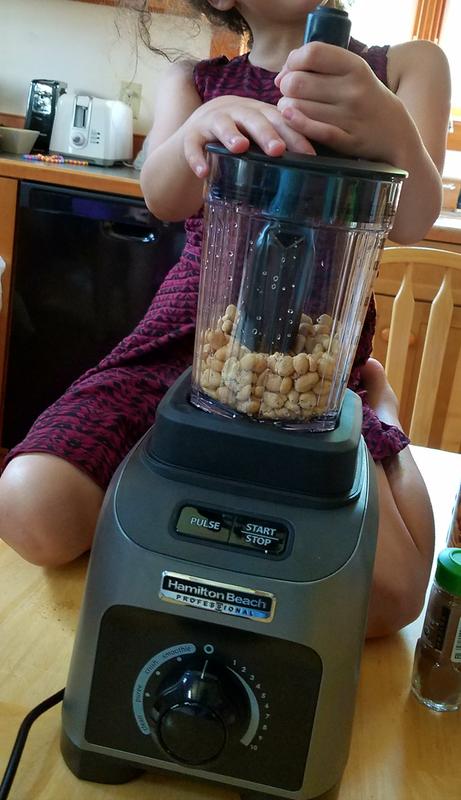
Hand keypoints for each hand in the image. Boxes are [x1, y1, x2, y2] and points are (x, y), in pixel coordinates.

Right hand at [182, 94, 314, 176]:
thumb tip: (313, 167)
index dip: (293, 134)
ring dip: (231, 135)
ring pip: (221, 124)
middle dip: (266, 133)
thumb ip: (277, 144)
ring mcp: (210, 121)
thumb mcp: (256, 136)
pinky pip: (192, 146)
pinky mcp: (190, 136)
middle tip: (277, 149)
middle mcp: (234, 111)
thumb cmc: (235, 140)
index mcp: (256, 112)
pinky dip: (197, 158)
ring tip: (240, 148)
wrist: (194, 135)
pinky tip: (203, 172)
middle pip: (252, 118)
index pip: (278, 119)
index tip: (309, 153)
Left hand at [275, 42, 410, 163]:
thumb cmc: (363, 97)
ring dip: (286, 107)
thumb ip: (321, 63)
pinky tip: (290, 119)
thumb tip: (283, 72)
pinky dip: (296, 123)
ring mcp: (352, 117)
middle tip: (288, 93)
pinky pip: (314, 131)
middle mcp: (354, 90)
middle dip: (285, 87)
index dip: (292, 62)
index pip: (312, 53)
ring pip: (299, 108)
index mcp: (355, 66)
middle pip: (298, 82)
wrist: (395, 131)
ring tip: (291, 108)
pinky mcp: (348, 141)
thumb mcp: (352, 71)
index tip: (289, 72)